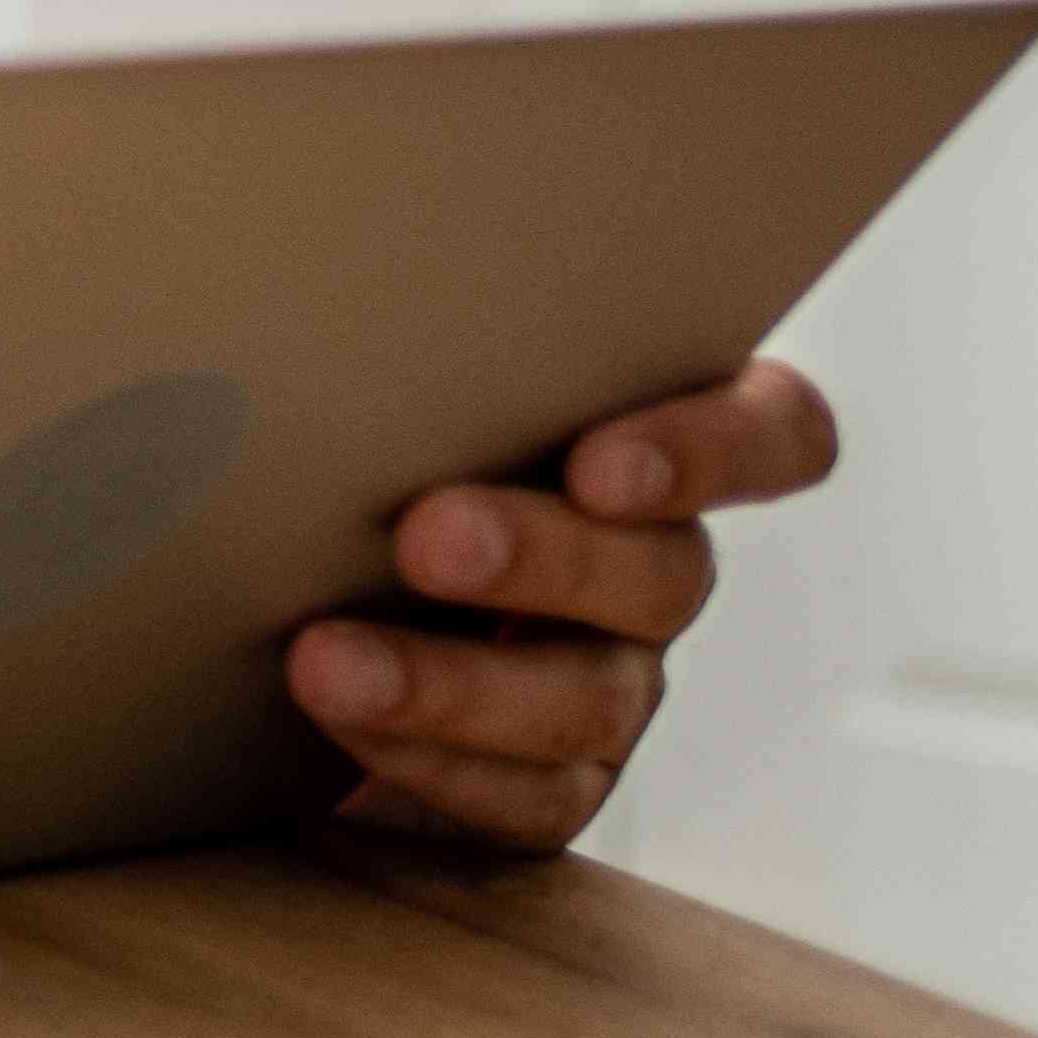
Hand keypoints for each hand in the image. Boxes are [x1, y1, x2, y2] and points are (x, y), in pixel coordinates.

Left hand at [287, 356, 842, 852]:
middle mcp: (649, 567)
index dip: (720, 448)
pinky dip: (434, 763)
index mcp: (643, 444)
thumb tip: (329, 241)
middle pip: (662, 569)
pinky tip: (346, 729)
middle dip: (544, 556)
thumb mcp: (380, 389)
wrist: (264, 626)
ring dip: (455, 681)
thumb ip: (415, 351)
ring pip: (591, 695)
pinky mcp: (550, 785)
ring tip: (328, 660)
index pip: (773, 433)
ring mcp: (611, 682)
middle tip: (428, 539)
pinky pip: (531, 796)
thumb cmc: (332, 455)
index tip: (602, 465)